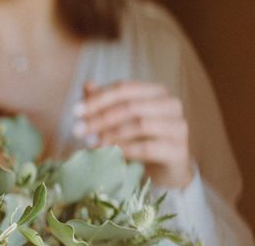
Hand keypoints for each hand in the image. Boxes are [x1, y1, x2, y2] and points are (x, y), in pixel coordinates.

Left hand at [74, 81, 193, 188]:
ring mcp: (178, 127)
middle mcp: (171, 104)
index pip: (125, 88)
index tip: (76, 111)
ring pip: (140, 125)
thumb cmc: (141, 138)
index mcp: (156, 91)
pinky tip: (107, 154)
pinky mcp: (179, 150)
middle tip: (78, 130)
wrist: (166, 169)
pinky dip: (124, 150)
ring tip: (91, 143)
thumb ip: (105, 101)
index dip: (99, 98)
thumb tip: (87, 86)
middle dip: (101, 118)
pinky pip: (147, 147)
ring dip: (110, 134)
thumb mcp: (120, 119)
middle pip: (131, 106)